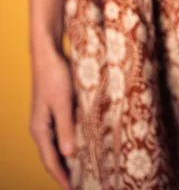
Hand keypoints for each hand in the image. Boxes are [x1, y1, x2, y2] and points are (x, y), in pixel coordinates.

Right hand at [30, 42, 74, 189]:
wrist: (49, 55)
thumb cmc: (55, 77)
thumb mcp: (63, 103)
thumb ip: (66, 128)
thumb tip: (69, 155)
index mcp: (40, 129)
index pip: (50, 160)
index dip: (61, 177)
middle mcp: (42, 127)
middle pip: (54, 156)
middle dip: (66, 171)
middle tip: (83, 184)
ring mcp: (49, 119)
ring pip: (59, 145)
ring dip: (70, 158)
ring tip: (85, 170)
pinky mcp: (57, 110)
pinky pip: (64, 133)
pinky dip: (73, 143)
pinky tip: (85, 145)